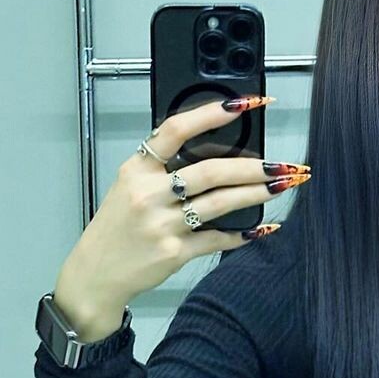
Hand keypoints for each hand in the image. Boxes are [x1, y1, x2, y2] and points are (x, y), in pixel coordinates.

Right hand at [62, 95, 302, 310]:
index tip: (246, 103)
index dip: (214, 113)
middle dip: (254, 167)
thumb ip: (160, 166)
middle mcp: (150, 193)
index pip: (178, 129)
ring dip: (257, 194)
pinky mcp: (174, 252)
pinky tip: (262, 228)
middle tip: (283, 164)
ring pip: (220, 203)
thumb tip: (209, 151)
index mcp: (138, 169)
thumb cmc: (115, 228)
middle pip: (211, 171)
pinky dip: (243, 234)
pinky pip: (217, 239)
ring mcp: (163, 224)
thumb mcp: (128, 186)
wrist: (95, 274)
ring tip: (281, 186)